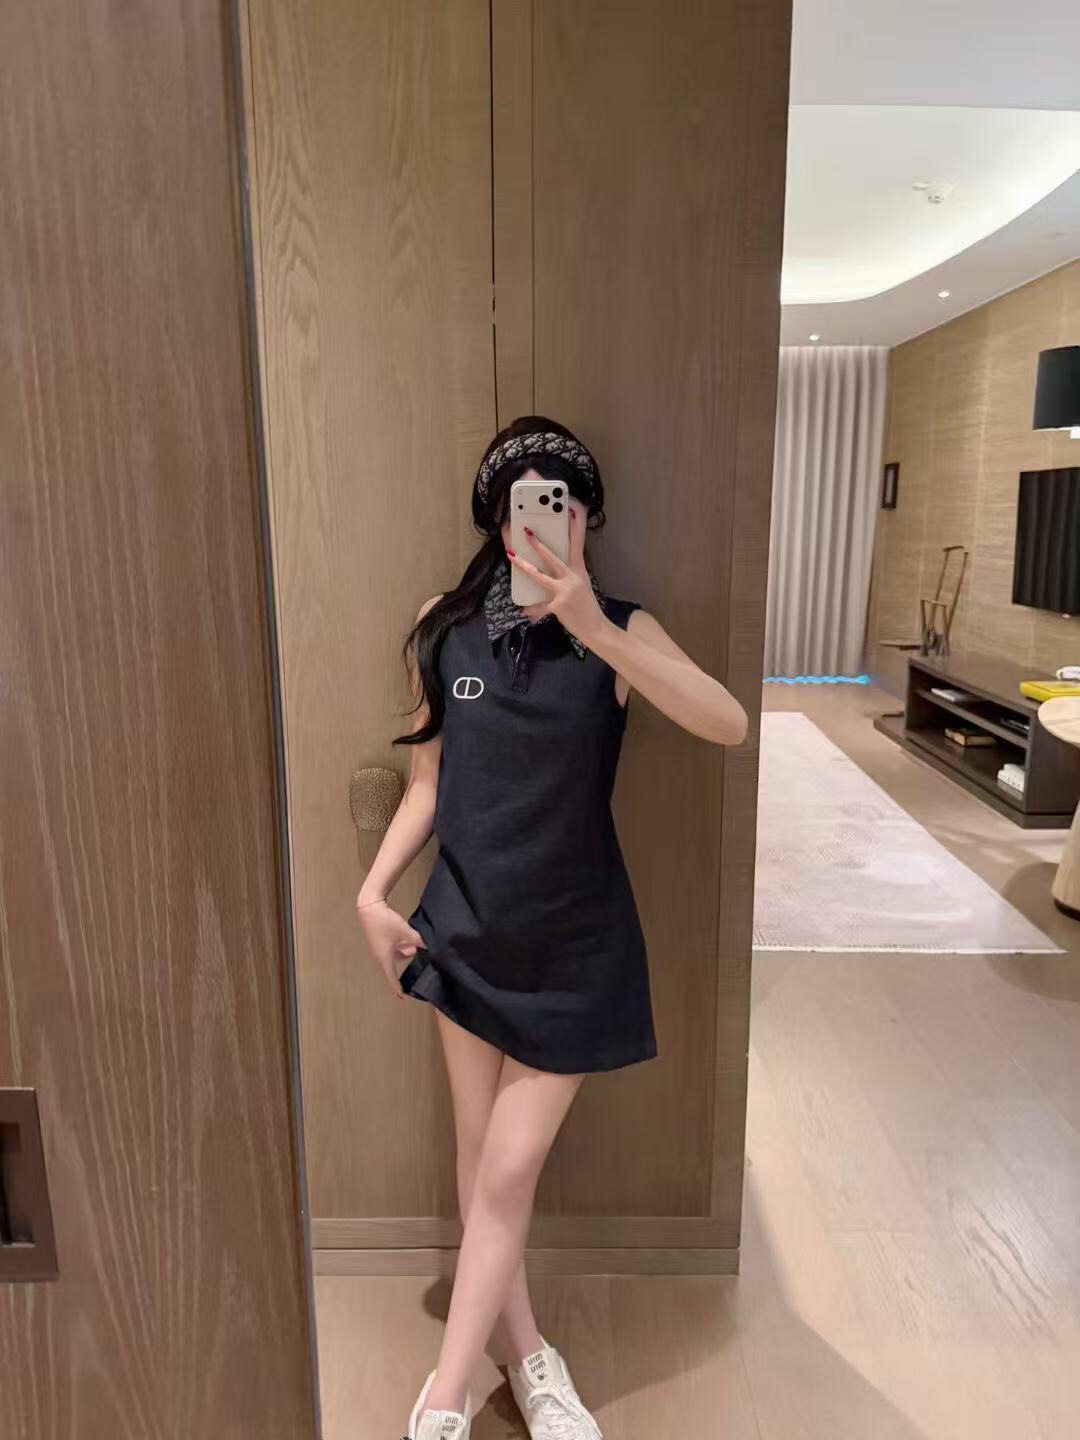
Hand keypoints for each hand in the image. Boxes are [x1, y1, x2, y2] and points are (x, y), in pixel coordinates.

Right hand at [355, 895, 426, 1000]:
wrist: (370, 907)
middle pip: (397, 963)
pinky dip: (404, 944)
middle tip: (423, 962)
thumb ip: (418, 940)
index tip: (401, 997)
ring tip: (421, 947)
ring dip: (408, 951)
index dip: (397, 987)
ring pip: (398, 953)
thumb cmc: (385, 922)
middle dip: (410, 962)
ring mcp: (381, 946)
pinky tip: (413, 938)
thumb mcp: (405, 932)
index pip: (392, 977)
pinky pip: (395, 946)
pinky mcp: (382, 938)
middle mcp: (382, 954)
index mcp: (385, 957)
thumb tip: (430, 947)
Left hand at [508, 504, 607, 646]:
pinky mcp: (557, 606)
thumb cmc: (586, 606)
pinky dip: (530, 609)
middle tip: (526, 531)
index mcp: (579, 570)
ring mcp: (564, 591)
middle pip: (552, 557)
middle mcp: (572, 577)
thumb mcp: (582, 585)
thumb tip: (551, 569)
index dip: (576, 526)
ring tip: (511, 555)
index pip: (578, 544)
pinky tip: (522, 610)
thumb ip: (568, 575)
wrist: (595, 628)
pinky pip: (538, 606)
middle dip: (537, 544)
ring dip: (524, 565)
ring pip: (539, 576)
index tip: (572, 509)